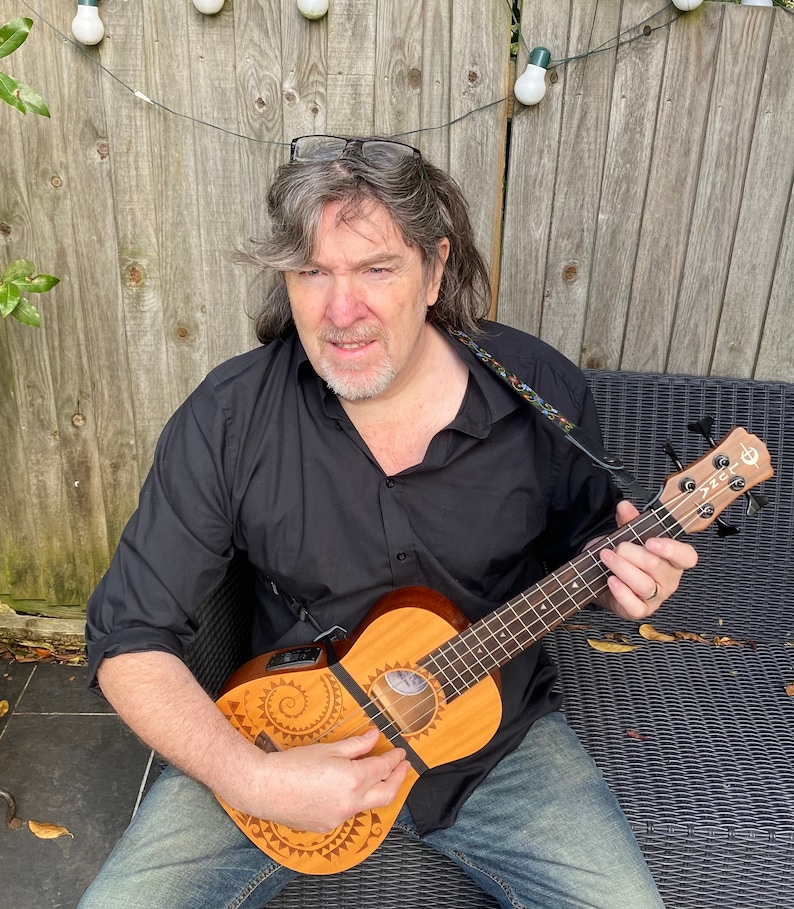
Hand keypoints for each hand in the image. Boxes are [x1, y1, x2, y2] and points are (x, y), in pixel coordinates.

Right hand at [237, 727, 410, 832]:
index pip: (382, 769)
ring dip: (378, 790)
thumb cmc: (293, 766)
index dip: (393, 759)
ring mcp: (340, 818)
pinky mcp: (328, 826)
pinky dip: (358, 800)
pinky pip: (350, 813)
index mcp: (353, 780)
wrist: (266, 788)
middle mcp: (350, 803)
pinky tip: (353, 790)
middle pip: (386, 794)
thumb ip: (356, 745)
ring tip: (381, 777)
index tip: (399, 752)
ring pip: (369, 805)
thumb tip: (375, 736)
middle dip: (398, 779)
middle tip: (403, 766)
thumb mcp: (329, 749)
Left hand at [596, 500, 697, 620]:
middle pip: (656, 566)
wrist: (604, 577)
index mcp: (673, 559)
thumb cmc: (624, 558)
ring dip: (621, 567)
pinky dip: (621, 592)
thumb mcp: (627, 534)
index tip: (651, 541)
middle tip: (616, 547)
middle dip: (631, 553)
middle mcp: (668, 579)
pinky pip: (634, 605)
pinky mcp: (639, 610)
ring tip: (606, 557)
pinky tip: (611, 580)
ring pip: (643, 584)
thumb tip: (625, 507)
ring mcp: (655, 597)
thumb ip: (629, 520)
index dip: (672, 549)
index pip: (687, 556)